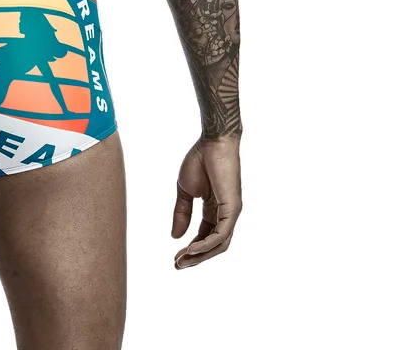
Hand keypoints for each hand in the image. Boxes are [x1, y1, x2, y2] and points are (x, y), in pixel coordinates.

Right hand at [171, 135, 241, 268]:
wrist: (212, 142)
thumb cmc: (200, 160)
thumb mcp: (185, 190)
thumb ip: (182, 213)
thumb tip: (175, 236)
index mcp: (214, 209)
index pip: (205, 236)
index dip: (191, 248)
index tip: (175, 257)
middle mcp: (226, 214)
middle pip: (213, 245)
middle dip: (195, 258)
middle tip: (178, 265)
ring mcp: (231, 212)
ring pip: (219, 244)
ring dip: (201, 255)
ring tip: (183, 260)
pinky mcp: (233, 208)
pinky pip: (221, 234)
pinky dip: (207, 244)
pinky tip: (192, 248)